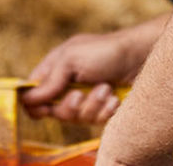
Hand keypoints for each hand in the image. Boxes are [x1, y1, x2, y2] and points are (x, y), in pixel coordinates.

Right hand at [20, 14, 168, 123]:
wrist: (144, 56)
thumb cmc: (107, 51)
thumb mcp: (72, 59)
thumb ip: (50, 79)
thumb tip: (29, 99)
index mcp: (56, 68)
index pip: (33, 93)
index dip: (35, 103)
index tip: (45, 107)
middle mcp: (69, 84)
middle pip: (55, 112)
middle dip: (71, 106)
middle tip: (81, 94)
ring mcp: (86, 97)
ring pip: (77, 119)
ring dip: (92, 105)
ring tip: (107, 89)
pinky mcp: (103, 108)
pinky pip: (96, 121)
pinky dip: (106, 111)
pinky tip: (115, 98)